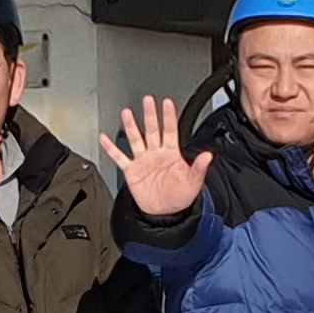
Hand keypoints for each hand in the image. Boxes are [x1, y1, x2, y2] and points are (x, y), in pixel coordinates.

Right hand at [101, 95, 210, 216]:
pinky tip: (105, 138)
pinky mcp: (132, 171)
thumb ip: (199, 167)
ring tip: (127, 112)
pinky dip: (112, 148)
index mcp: (172, 154)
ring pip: (136, 139)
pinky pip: (120, 157)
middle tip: (148, 99)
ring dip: (131, 126)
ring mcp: (143, 161)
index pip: (171, 130)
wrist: (165, 213)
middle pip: (152, 129)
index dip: (169, 116)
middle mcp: (156, 154)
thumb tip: (208, 155)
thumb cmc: (180, 197)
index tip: (168, 103)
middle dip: (150, 114)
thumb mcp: (194, 182)